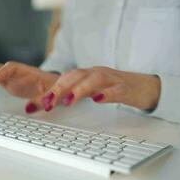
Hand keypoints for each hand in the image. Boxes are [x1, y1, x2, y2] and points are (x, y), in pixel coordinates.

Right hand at [0, 61, 59, 112]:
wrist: (57, 86)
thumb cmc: (56, 88)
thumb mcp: (51, 95)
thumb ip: (40, 101)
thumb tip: (28, 108)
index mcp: (29, 73)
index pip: (12, 68)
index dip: (2, 73)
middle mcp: (20, 73)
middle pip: (2, 68)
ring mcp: (14, 78)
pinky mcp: (11, 84)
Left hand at [41, 66, 160, 110]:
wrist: (145, 86)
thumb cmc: (112, 88)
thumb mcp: (88, 92)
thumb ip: (66, 96)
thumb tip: (42, 105)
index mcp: (84, 75)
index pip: (63, 80)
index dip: (48, 91)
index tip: (34, 105)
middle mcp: (95, 74)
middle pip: (74, 77)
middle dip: (58, 89)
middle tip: (47, 104)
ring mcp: (111, 80)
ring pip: (93, 80)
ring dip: (79, 90)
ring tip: (67, 101)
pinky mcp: (126, 88)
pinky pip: (116, 89)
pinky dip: (107, 94)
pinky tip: (98, 99)